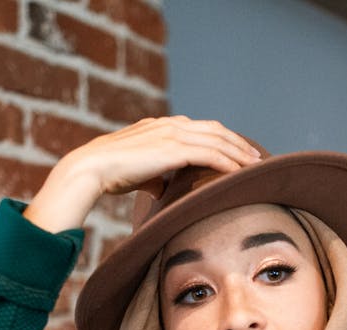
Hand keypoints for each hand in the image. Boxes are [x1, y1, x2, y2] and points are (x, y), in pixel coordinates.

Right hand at [23, 116, 260, 232]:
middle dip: (237, 142)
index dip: (220, 139)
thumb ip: (154, 176)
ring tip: (255, 164)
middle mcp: (168, 125)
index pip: (198, 128)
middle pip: (214, 129)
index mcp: (160, 126)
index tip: (236, 152)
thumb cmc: (109, 174)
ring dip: (239, 152)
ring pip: (216, 139)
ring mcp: (171, 134)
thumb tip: (162, 188)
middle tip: (255, 156)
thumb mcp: (137, 172)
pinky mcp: (173, 148)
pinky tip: (240, 173)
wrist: (91, 169)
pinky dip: (228, 162)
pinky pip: (210, 153)